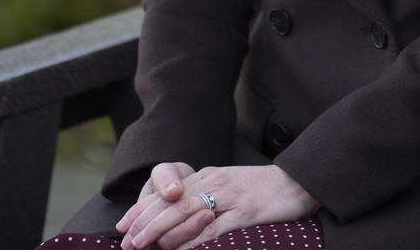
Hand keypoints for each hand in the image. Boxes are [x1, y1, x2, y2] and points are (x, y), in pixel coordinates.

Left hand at [117, 163, 319, 249]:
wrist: (296, 181)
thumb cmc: (261, 189)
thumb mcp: (228, 189)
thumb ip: (204, 200)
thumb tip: (178, 223)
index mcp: (208, 176)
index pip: (169, 192)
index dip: (144, 209)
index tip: (124, 225)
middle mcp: (214, 182)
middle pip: (172, 202)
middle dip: (145, 222)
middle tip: (126, 241)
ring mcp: (229, 197)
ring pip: (186, 213)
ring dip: (161, 232)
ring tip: (142, 245)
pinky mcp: (244, 213)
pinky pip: (212, 228)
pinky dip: (192, 240)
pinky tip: (177, 249)